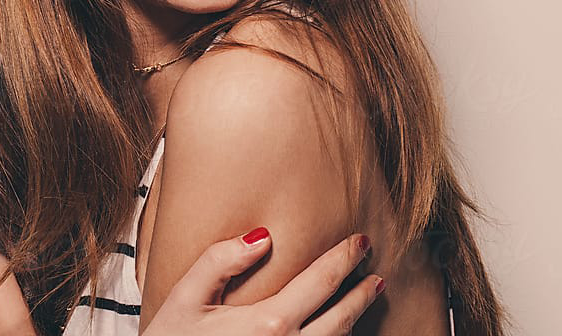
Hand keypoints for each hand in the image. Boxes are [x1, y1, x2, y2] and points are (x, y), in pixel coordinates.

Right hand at [144, 229, 382, 335]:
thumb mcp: (185, 297)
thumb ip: (221, 261)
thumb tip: (264, 236)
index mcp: (268, 323)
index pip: (321, 283)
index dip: (344, 259)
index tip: (361, 241)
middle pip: (340, 318)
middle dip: (361, 293)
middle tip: (375, 274)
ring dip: (353, 321)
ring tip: (363, 301)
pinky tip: (335, 334)